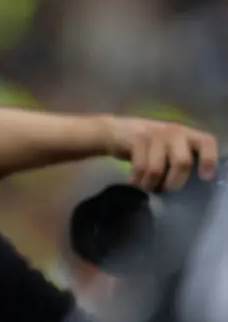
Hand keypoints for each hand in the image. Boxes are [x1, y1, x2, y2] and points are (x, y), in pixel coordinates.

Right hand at [102, 116, 218, 190]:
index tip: (204, 177)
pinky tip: (133, 181)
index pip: (206, 142)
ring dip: (150, 183)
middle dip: (173, 182)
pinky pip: (140, 167)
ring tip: (146, 186)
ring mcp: (154, 134)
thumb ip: (178, 157)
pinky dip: (136, 179)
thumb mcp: (167, 146)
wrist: (113, 131)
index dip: (209, 159)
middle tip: (165, 190)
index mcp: (186, 134)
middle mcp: (173, 131)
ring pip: (157, 168)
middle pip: (182, 162)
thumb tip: (184, 182)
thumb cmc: (145, 144)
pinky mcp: (137, 139)